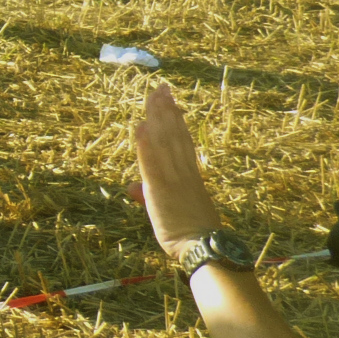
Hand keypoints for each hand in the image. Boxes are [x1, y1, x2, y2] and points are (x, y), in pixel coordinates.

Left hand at [131, 83, 225, 251]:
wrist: (204, 249)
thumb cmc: (191, 234)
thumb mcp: (170, 209)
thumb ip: (150, 194)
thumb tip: (134, 188)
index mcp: (190, 176)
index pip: (182, 141)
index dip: (176, 120)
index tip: (170, 101)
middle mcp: (183, 173)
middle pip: (174, 135)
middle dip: (166, 110)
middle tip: (161, 88)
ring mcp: (173, 179)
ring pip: (165, 142)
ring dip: (158, 118)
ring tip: (155, 96)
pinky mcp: (161, 190)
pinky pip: (153, 164)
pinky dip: (147, 145)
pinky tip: (142, 127)